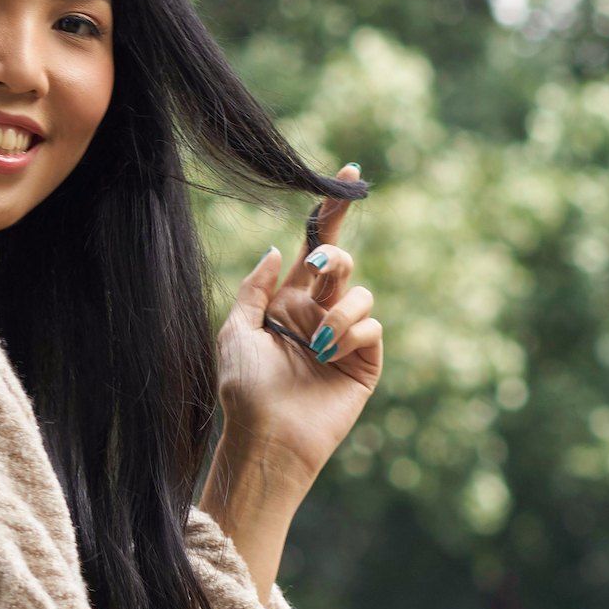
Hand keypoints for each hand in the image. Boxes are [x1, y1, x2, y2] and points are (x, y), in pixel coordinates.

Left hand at [214, 163, 382, 486]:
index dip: (330, 212)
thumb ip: (256, 287)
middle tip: (316, 272)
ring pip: (361, 293)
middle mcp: (319, 312)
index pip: (312, 246)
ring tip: (315, 345)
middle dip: (333, 259)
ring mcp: (345, 335)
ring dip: (338, 312)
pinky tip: (328, 357)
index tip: (346, 173)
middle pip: (340, 261)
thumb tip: (273, 249)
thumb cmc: (244, 387)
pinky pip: (372, 325)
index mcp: (287, 300)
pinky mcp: (366, 359)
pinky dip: (350, 334)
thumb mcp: (236, 329)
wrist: (265, 435)